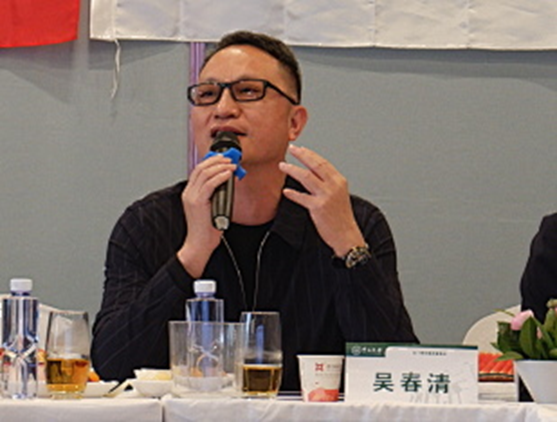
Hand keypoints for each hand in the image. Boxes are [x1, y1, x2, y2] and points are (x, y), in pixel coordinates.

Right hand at [177, 154, 235, 276]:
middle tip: (229, 158)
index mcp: (190, 193)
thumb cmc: (206, 231)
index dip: (212, 161)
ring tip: (232, 165)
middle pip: (201, 168)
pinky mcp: (197, 202)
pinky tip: (228, 174)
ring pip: (205, 173)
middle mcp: (188, 193)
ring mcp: (192, 197)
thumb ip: (216, 195)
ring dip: (221, 166)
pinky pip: (209, 184)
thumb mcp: (211, 208)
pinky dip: (220, 176)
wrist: (198, 245)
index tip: (224, 158)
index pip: (199, 170)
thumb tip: (228, 184)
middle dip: (217, 160)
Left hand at [278, 145, 365, 256]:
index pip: (323, 162)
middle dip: (301, 155)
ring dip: (292, 170)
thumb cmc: (341, 216)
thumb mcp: (339, 194)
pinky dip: (293, 193)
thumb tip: (311, 172)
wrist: (346, 234)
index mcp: (339, 181)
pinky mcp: (318, 207)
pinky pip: (302, 197)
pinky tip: (286, 191)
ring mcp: (326, 196)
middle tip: (291, 149)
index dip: (310, 154)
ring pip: (306, 177)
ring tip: (282, 166)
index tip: (300, 149)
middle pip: (315, 165)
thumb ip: (327, 182)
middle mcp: (333, 186)